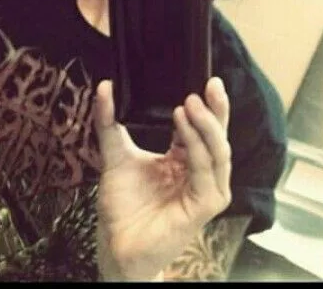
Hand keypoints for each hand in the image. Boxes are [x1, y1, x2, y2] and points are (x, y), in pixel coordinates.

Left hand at [94, 77, 231, 280]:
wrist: (116, 242)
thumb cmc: (121, 203)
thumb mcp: (114, 153)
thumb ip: (109, 121)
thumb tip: (105, 85)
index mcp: (185, 160)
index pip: (202, 129)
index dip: (208, 106)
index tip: (206, 79)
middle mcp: (199, 173)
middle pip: (217, 137)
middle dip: (217, 110)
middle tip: (210, 85)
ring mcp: (205, 191)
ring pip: (218, 153)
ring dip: (206, 126)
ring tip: (189, 103)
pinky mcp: (203, 207)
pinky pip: (205, 171)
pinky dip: (197, 147)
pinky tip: (182, 125)